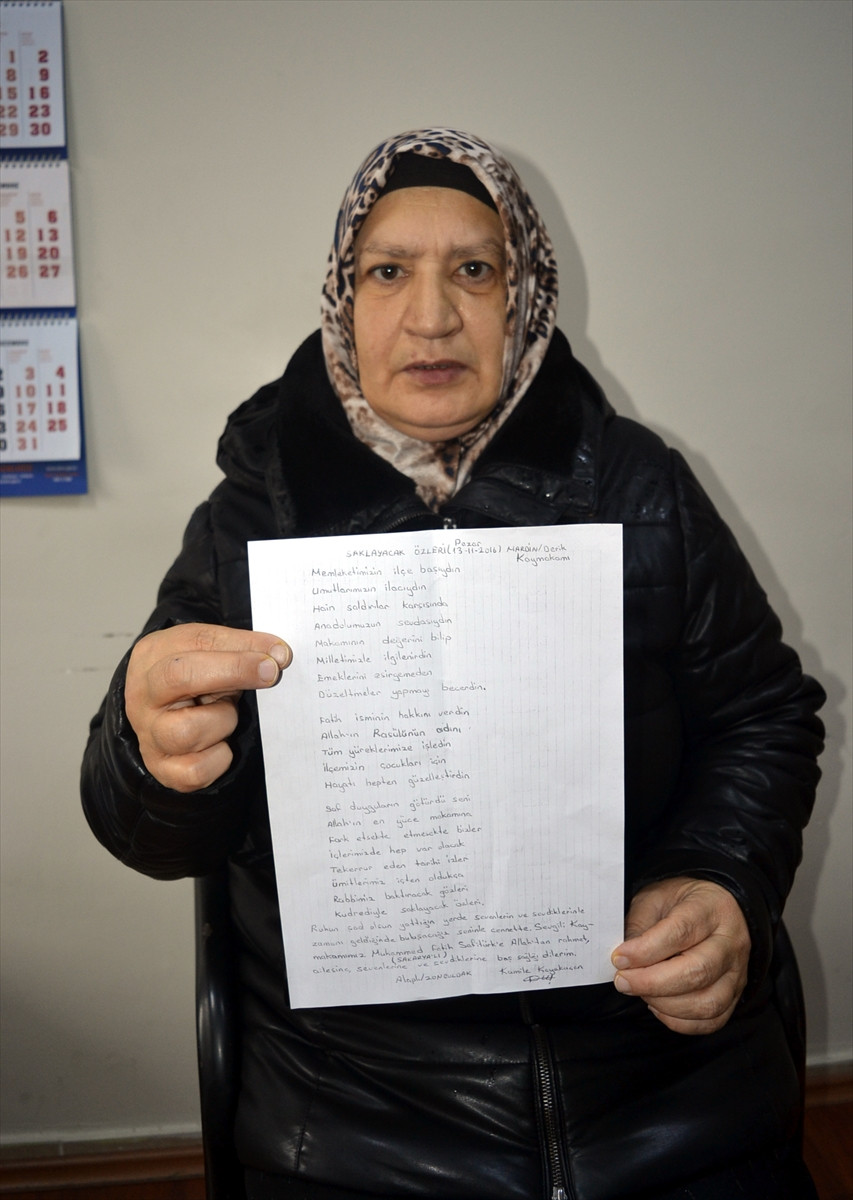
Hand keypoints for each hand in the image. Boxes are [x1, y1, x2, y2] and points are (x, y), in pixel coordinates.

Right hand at [125, 623, 291, 792]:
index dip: (239, 653)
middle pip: (180, 678)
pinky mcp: (163, 769)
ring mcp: (149, 736)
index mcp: (153, 656)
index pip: (195, 645)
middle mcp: (142, 697)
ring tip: (225, 714)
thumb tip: (279, 654)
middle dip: (233, 673)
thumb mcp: (210, 651)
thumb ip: (242, 646)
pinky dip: (219, 758)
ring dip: (223, 722)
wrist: (166, 712)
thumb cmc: (193, 677)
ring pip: (188, 731)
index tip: (275, 657)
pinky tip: (220, 743)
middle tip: (269, 674)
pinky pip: (197, 770)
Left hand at [611, 877, 750, 1034]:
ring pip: (707, 1003)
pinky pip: (711, 1021)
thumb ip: (639, 925)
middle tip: (623, 981)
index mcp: (710, 908)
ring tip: (642, 992)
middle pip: (697, 971)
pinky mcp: (734, 996)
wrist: (718, 910)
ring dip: (665, 1005)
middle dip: (652, 982)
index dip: (646, 950)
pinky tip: (659, 1005)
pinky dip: (679, 1021)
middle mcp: (730, 942)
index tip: (619, 958)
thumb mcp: (655, 897)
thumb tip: (625, 960)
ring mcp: (737, 973)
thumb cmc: (682, 903)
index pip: (680, 932)